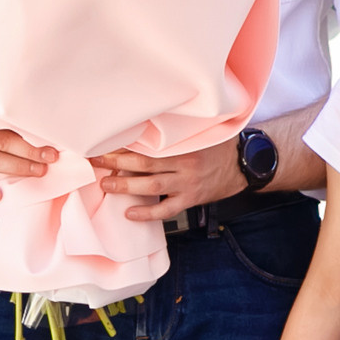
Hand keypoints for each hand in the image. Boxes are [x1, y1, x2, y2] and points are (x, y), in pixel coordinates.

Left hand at [104, 139, 245, 223]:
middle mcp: (183, 163)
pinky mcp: (190, 200)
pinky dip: (146, 213)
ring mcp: (186, 183)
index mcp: (183, 144)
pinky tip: (129, 213)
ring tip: (106, 185)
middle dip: (116, 163)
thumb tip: (142, 125)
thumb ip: (175, 130)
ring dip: (125, 187)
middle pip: (143, 164)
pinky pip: (165, 210)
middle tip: (96, 162)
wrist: (243, 164)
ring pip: (150, 187)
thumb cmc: (217, 145)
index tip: (104, 143)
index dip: (124, 144)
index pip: (147, 143)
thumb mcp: (199, 131)